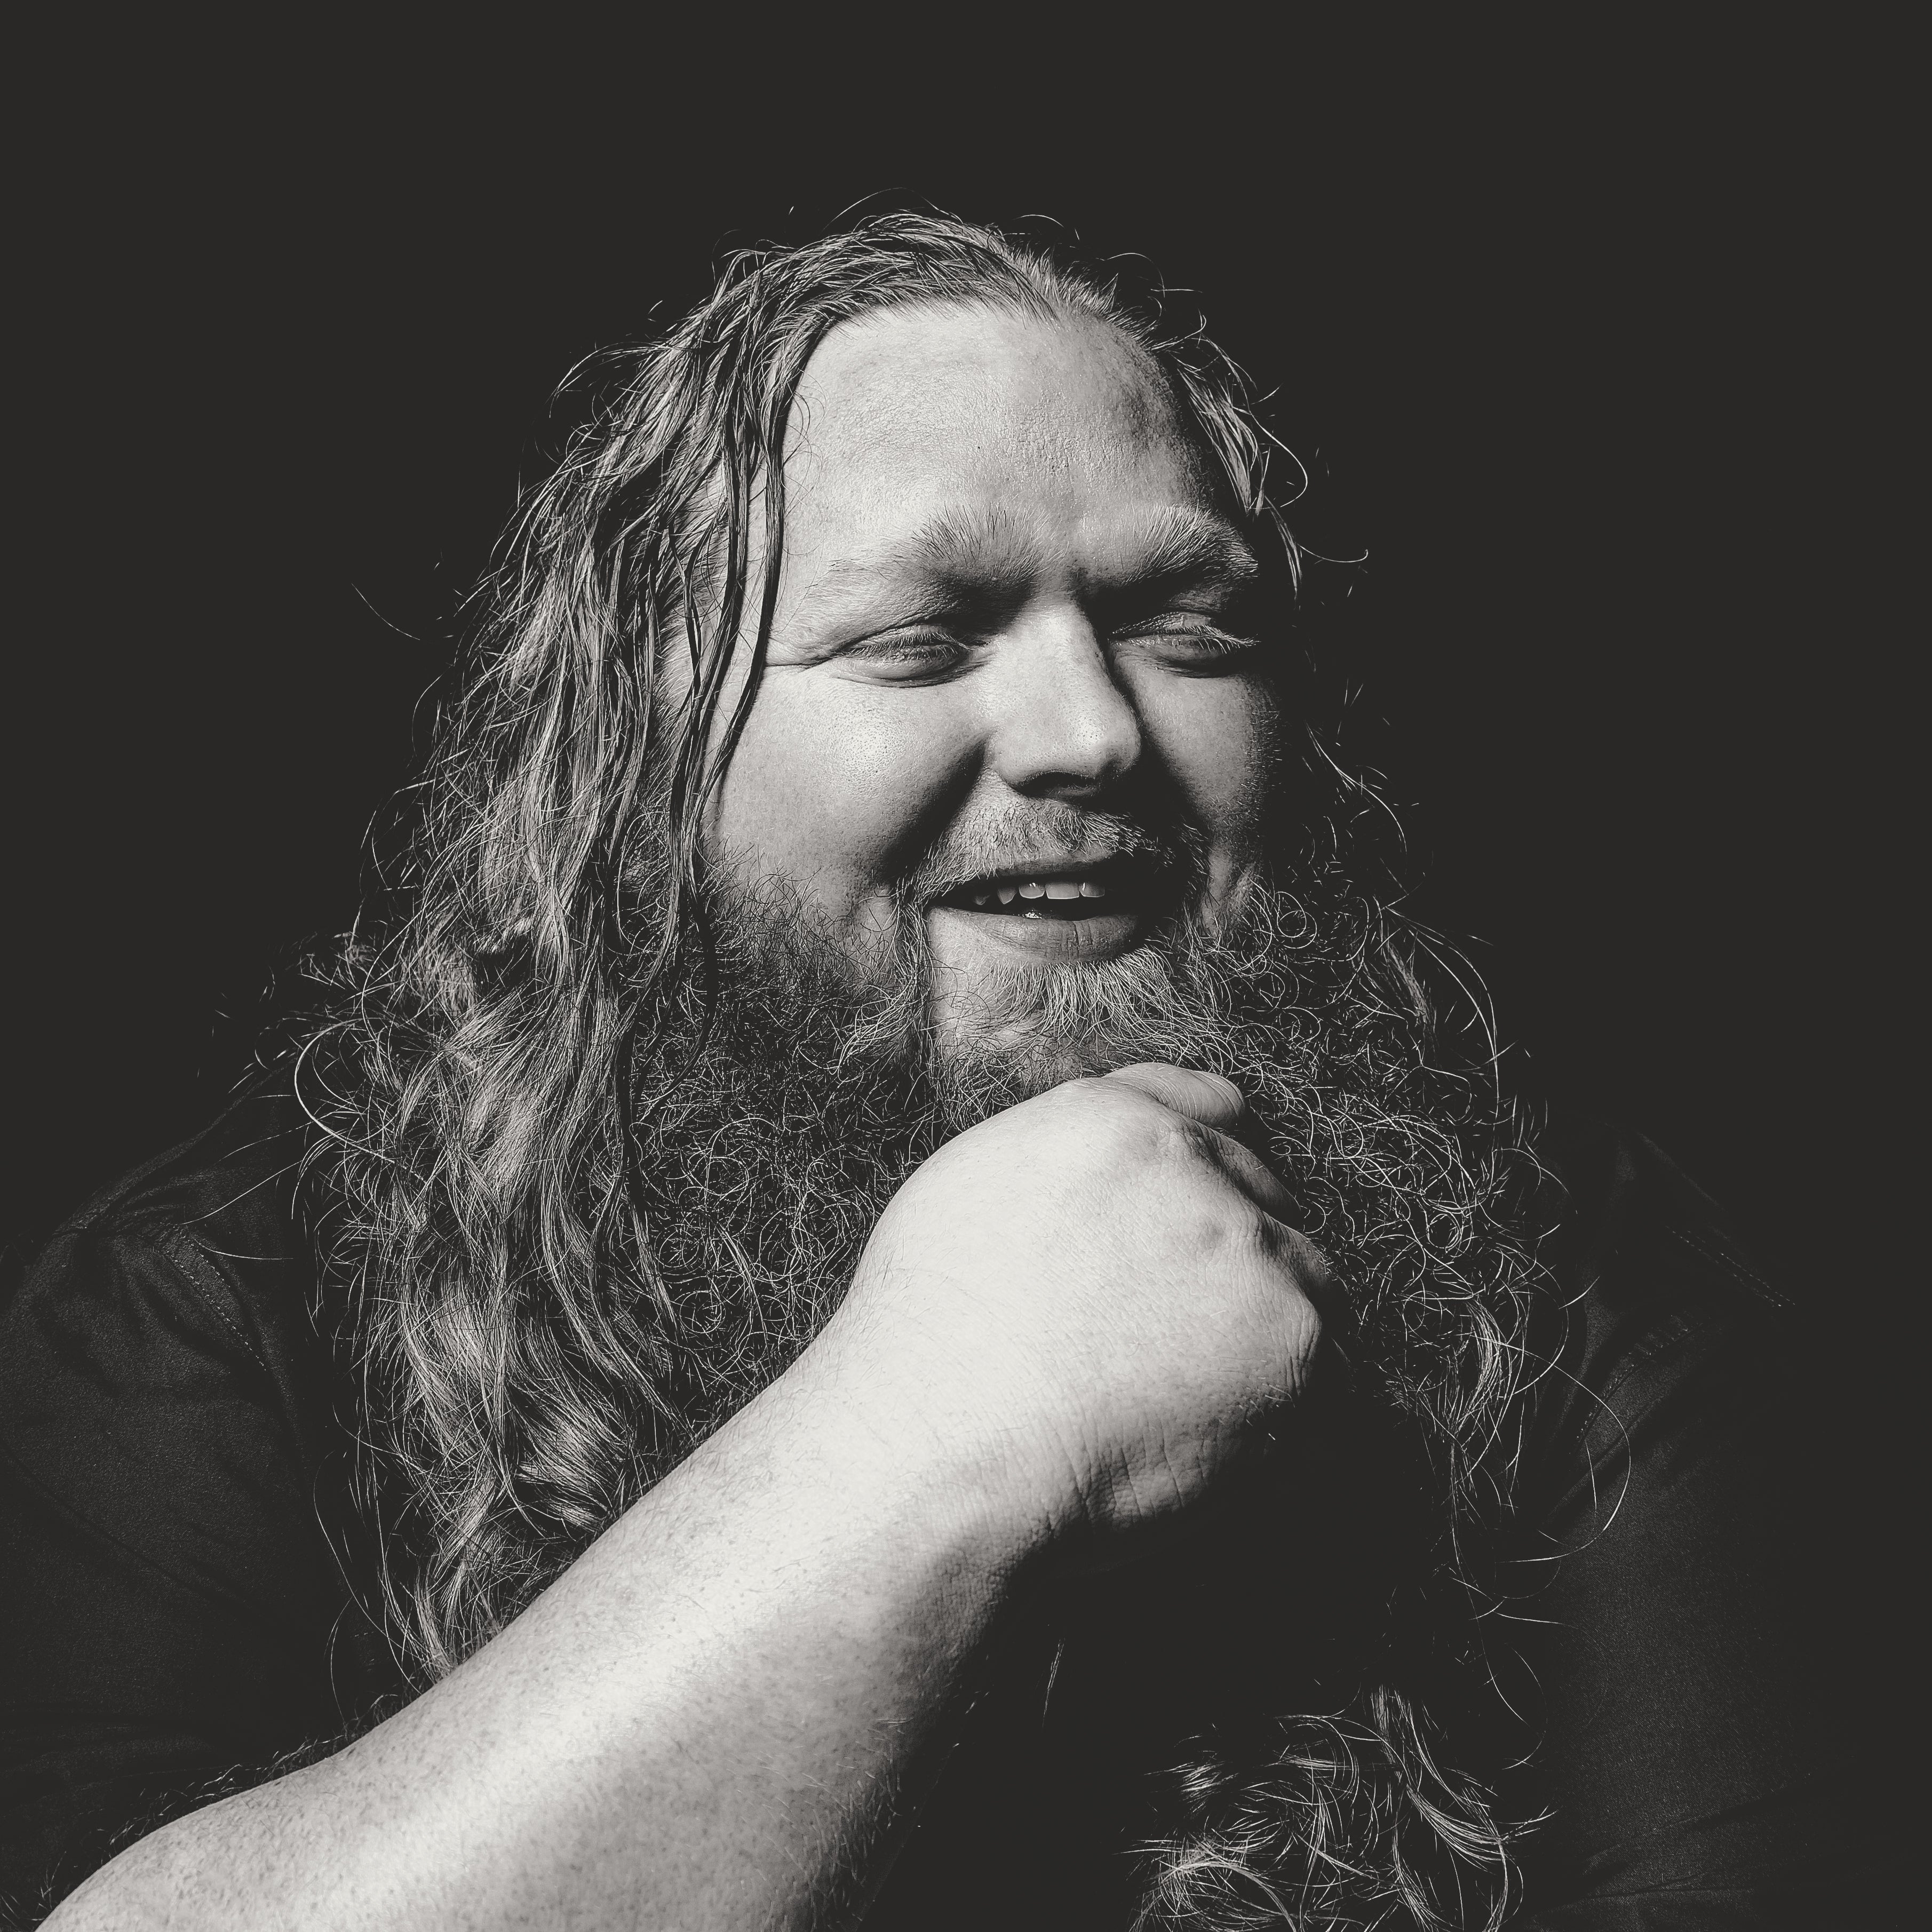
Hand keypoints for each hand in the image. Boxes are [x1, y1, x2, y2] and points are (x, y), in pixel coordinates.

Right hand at [817, 1063, 1326, 1564]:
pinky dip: (1298, 1410)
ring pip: (1310, 1283)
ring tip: (1198, 1398)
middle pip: (1266, 1196)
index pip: (1209, 1107)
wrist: (939, 1455)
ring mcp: (1253, 1254)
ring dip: (1274, 1331)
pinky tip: (1223, 1439)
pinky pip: (1335, 1376)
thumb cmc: (925, 1346)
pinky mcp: (1296, 1348)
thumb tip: (1111, 1178)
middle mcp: (1192, 1167)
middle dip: (1241, 1256)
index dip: (1215, 1164)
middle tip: (1191, 1334)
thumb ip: (1063, 1159)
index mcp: (1110, 1121)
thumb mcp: (969, 1194)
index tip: (1210, 1215)